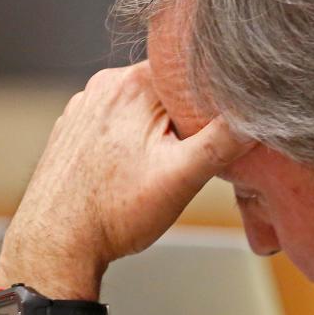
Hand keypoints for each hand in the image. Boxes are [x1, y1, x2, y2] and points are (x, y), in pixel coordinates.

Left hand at [0, 61, 252, 296]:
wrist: (55, 244)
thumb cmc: (113, 213)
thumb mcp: (183, 177)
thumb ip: (223, 140)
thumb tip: (258, 116)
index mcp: (133, 84)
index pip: (192, 70)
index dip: (212, 98)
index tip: (217, 126)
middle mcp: (105, 85)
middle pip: (169, 87)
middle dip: (186, 117)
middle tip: (187, 155)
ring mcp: (85, 104)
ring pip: (144, 104)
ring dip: (160, 128)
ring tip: (157, 166)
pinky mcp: (74, 125)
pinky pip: (119, 119)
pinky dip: (133, 138)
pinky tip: (132, 169)